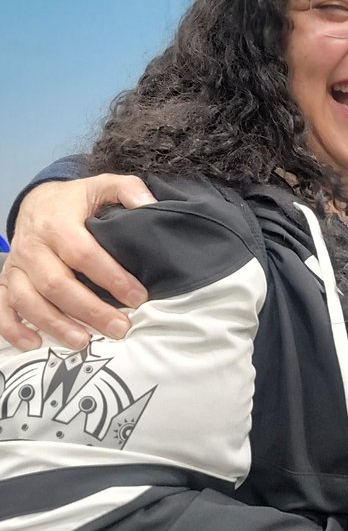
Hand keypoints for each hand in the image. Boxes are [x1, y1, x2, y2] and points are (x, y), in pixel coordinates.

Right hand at [0, 176, 153, 350]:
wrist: (37, 202)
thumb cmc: (76, 201)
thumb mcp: (102, 186)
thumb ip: (128, 190)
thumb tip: (151, 204)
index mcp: (57, 223)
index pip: (84, 253)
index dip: (111, 277)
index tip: (138, 297)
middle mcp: (32, 247)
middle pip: (57, 283)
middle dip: (89, 310)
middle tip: (119, 328)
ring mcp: (16, 266)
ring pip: (28, 300)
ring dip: (55, 324)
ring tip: (83, 342)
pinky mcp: (6, 281)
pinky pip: (2, 308)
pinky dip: (12, 329)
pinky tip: (34, 344)